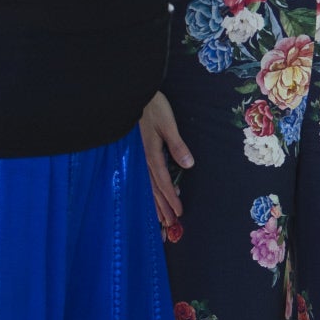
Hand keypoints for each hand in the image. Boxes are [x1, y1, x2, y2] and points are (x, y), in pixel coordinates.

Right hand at [140, 91, 192, 227]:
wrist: (131, 95)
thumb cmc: (152, 107)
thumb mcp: (167, 123)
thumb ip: (177, 145)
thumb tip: (188, 164)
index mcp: (151, 154)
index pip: (163, 182)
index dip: (171, 198)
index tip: (178, 213)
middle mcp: (143, 159)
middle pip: (154, 189)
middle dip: (162, 207)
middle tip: (170, 224)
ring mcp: (138, 157)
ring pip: (147, 185)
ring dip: (155, 202)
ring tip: (161, 218)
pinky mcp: (137, 152)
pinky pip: (143, 176)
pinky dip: (149, 189)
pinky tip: (152, 194)